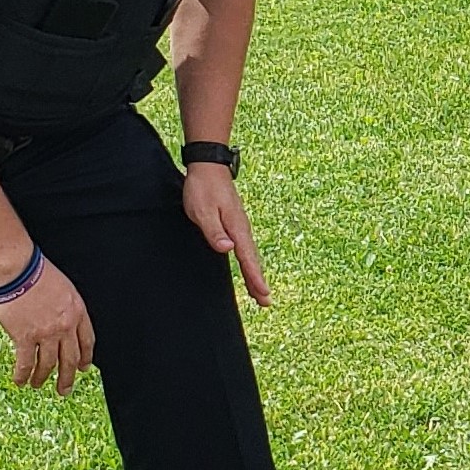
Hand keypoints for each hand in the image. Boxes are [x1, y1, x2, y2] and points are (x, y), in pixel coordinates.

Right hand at [0, 256, 94, 393]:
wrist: (18, 270)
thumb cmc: (37, 272)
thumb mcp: (64, 288)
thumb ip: (65, 308)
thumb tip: (60, 321)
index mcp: (77, 311)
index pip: (86, 340)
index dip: (85, 357)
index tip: (84, 367)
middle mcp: (65, 326)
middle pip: (70, 358)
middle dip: (68, 377)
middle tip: (65, 389)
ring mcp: (46, 333)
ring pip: (49, 364)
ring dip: (43, 378)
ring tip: (38, 385)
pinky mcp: (26, 337)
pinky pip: (26, 362)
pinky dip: (23, 375)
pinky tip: (20, 381)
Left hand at [181, 163, 269, 305]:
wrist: (209, 166)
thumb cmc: (203, 188)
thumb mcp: (203, 210)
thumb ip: (214, 231)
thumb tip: (228, 249)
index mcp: (236, 227)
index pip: (246, 258)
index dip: (254, 278)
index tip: (263, 295)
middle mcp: (241, 228)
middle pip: (252, 259)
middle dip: (258, 281)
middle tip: (266, 302)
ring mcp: (239, 225)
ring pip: (250, 254)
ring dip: (255, 273)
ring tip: (259, 292)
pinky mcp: (235, 223)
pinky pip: (245, 247)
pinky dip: (249, 261)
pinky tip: (248, 266)